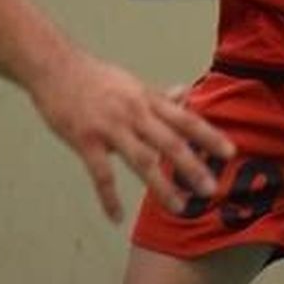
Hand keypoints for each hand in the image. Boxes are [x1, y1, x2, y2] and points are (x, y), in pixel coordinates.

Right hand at [29, 52, 234, 223]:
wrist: (55, 67)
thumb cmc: (94, 77)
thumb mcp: (132, 82)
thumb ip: (158, 95)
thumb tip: (185, 93)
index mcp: (147, 99)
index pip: (185, 119)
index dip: (208, 135)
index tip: (229, 153)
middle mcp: (134, 112)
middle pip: (170, 142)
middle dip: (193, 166)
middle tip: (211, 189)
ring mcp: (110, 127)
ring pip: (142, 160)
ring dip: (162, 186)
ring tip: (178, 207)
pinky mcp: (85, 140)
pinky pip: (101, 174)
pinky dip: (110, 197)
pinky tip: (116, 216)